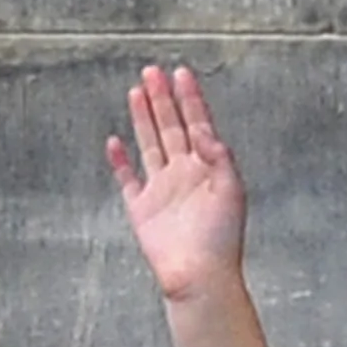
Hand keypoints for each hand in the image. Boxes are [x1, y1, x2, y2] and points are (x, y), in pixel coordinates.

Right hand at [106, 64, 247, 302]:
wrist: (199, 275)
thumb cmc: (221, 240)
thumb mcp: (231, 192)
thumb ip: (220, 158)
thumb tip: (205, 132)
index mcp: (209, 169)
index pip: (198, 124)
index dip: (190, 99)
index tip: (181, 73)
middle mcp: (185, 174)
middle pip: (171, 127)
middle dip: (162, 99)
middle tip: (152, 71)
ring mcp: (162, 189)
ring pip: (150, 144)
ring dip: (143, 117)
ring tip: (137, 91)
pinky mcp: (142, 208)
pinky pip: (127, 178)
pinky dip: (119, 160)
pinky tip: (115, 141)